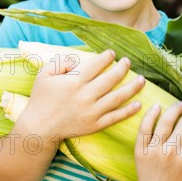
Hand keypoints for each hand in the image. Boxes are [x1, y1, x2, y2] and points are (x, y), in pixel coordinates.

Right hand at [16, 50, 144, 140]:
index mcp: (74, 82)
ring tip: (142, 80)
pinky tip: (138, 104)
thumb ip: (60, 62)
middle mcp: (86, 96)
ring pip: (118, 97)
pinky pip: (115, 117)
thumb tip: (78, 61)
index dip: (107, 57)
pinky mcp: (95, 125)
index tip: (112, 53)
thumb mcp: (44, 74)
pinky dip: (128, 111)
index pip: (96, 65)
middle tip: (128, 62)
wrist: (40, 126)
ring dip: (132, 87)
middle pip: (111, 79)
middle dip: (123, 68)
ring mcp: (92, 112)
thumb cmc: (42, 98)